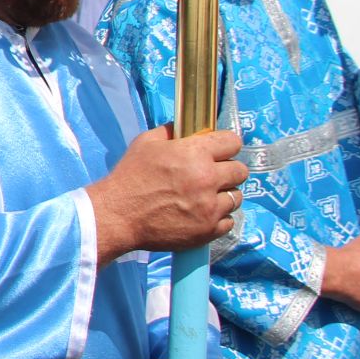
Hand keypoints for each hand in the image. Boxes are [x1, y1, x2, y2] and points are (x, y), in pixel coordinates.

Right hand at [86, 125, 245, 260]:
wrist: (118, 215)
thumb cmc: (130, 176)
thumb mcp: (145, 143)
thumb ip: (171, 132)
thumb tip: (188, 128)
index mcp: (194, 154)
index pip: (233, 142)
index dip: (226, 145)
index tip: (220, 151)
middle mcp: (208, 179)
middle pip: (240, 171)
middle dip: (227, 170)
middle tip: (211, 175)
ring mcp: (211, 207)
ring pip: (236, 197)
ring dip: (223, 195)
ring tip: (204, 198)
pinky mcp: (209, 230)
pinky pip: (228, 221)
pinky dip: (217, 218)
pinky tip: (201, 214)